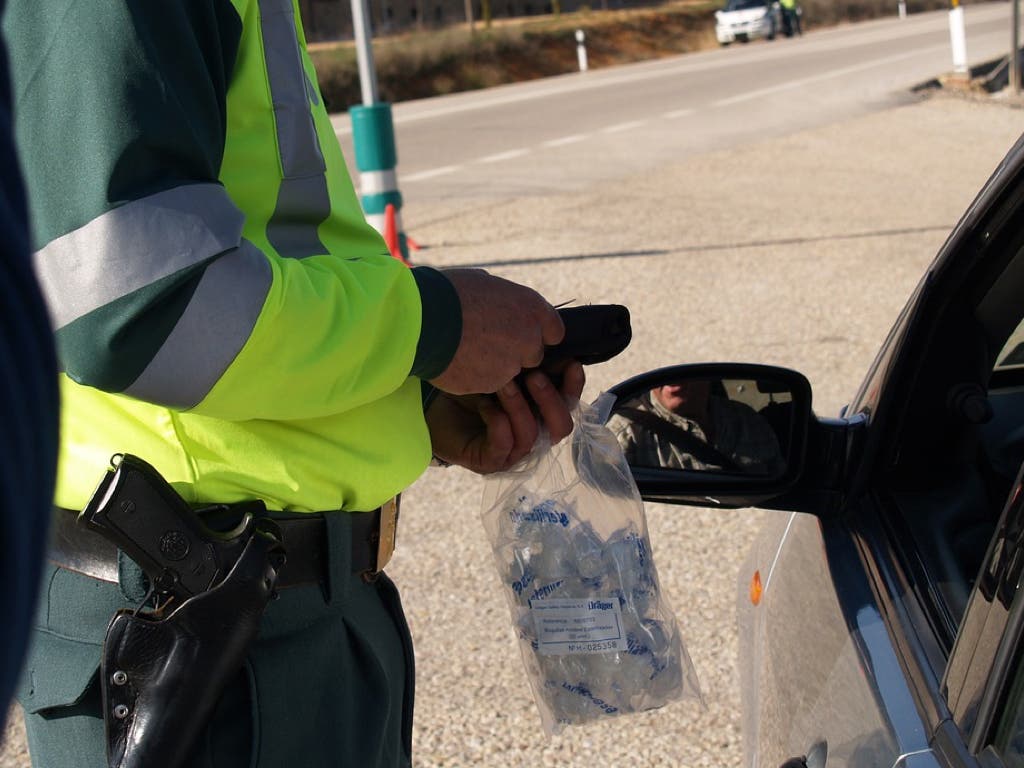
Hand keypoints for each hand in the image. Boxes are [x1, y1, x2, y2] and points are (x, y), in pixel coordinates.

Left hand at [426, 362, 585, 473]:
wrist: (433, 406)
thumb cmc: (470, 386)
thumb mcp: (503, 370)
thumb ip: (530, 362)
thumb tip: (553, 341)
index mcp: (540, 413)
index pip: (569, 405)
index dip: (574, 387)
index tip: (571, 363)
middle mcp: (532, 435)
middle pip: (561, 428)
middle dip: (551, 400)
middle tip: (533, 375)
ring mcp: (511, 452)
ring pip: (530, 436)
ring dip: (519, 406)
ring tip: (502, 383)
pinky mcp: (489, 461)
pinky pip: (503, 444)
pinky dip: (498, 421)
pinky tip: (485, 404)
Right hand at [429, 268, 564, 394]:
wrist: (422, 321)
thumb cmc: (448, 293)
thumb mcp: (483, 283)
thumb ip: (503, 299)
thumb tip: (500, 302)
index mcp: (531, 308)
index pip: (553, 330)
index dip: (536, 332)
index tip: (520, 332)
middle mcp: (529, 338)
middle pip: (533, 354)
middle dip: (515, 352)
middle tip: (486, 342)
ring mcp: (512, 364)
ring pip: (509, 371)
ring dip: (493, 365)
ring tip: (466, 350)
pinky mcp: (493, 384)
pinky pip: (488, 383)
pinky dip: (476, 376)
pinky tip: (457, 362)